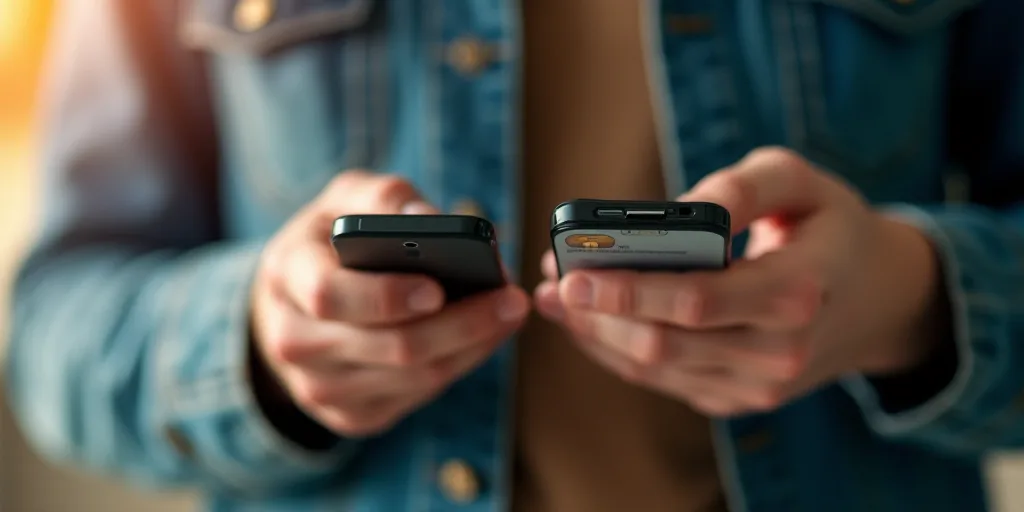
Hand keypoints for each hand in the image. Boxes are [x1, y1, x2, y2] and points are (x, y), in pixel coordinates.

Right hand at [252, 171, 529, 435]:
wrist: (296, 303)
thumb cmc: (331, 242)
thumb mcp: (345, 200)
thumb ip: (383, 198)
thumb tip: (428, 220)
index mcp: (286, 274)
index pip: (329, 296)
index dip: (386, 296)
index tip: (438, 288)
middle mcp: (293, 339)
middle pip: (389, 346)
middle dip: (460, 323)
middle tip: (512, 298)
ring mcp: (318, 386)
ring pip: (412, 378)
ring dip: (471, 347)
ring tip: (511, 313)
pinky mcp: (349, 415)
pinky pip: (416, 397)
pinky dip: (459, 366)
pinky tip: (485, 337)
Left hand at [535, 147, 943, 416]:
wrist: (878, 298)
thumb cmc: (828, 228)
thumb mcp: (800, 182)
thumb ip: (743, 185)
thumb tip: (678, 210)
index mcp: (798, 291)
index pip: (699, 301)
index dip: (628, 291)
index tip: (572, 273)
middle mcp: (780, 350)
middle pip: (665, 343)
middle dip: (596, 313)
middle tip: (550, 279)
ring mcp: (759, 385)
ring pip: (655, 369)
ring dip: (596, 334)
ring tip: (556, 296)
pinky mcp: (738, 398)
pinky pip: (662, 381)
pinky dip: (618, 352)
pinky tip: (590, 322)